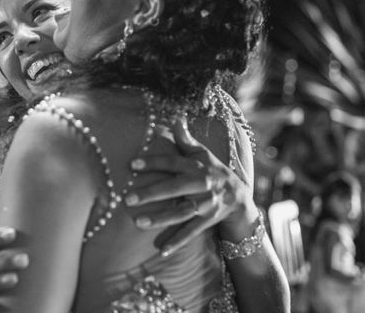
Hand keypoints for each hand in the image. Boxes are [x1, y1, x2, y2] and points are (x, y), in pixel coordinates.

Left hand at [125, 119, 256, 255]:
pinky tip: (160, 250)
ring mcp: (205, 205)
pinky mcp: (207, 222)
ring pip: (180, 213)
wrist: (239, 197)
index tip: (132, 164)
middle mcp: (202, 185)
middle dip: (151, 194)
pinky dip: (177, 242)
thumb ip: (186, 139)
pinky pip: (190, 233)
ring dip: (160, 219)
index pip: (173, 163)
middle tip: (128, 199)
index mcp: (198, 167)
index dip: (153, 162)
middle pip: (174, 189)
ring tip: (138, 223)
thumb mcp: (202, 153)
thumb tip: (177, 117)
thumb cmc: (213, 170)